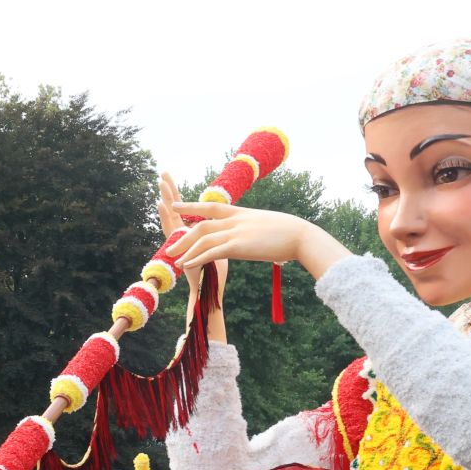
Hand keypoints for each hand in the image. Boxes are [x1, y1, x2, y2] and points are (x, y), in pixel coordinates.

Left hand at [163, 201, 347, 280]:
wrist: (301, 235)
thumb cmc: (289, 232)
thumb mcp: (266, 224)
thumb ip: (253, 226)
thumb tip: (252, 232)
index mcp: (241, 213)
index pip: (210, 207)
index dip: (191, 206)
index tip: (175, 204)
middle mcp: (235, 220)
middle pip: (201, 226)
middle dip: (183, 237)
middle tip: (169, 245)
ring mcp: (236, 232)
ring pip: (203, 239)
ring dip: (186, 250)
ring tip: (174, 260)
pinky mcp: (239, 246)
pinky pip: (212, 252)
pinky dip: (197, 258)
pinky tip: (187, 265)